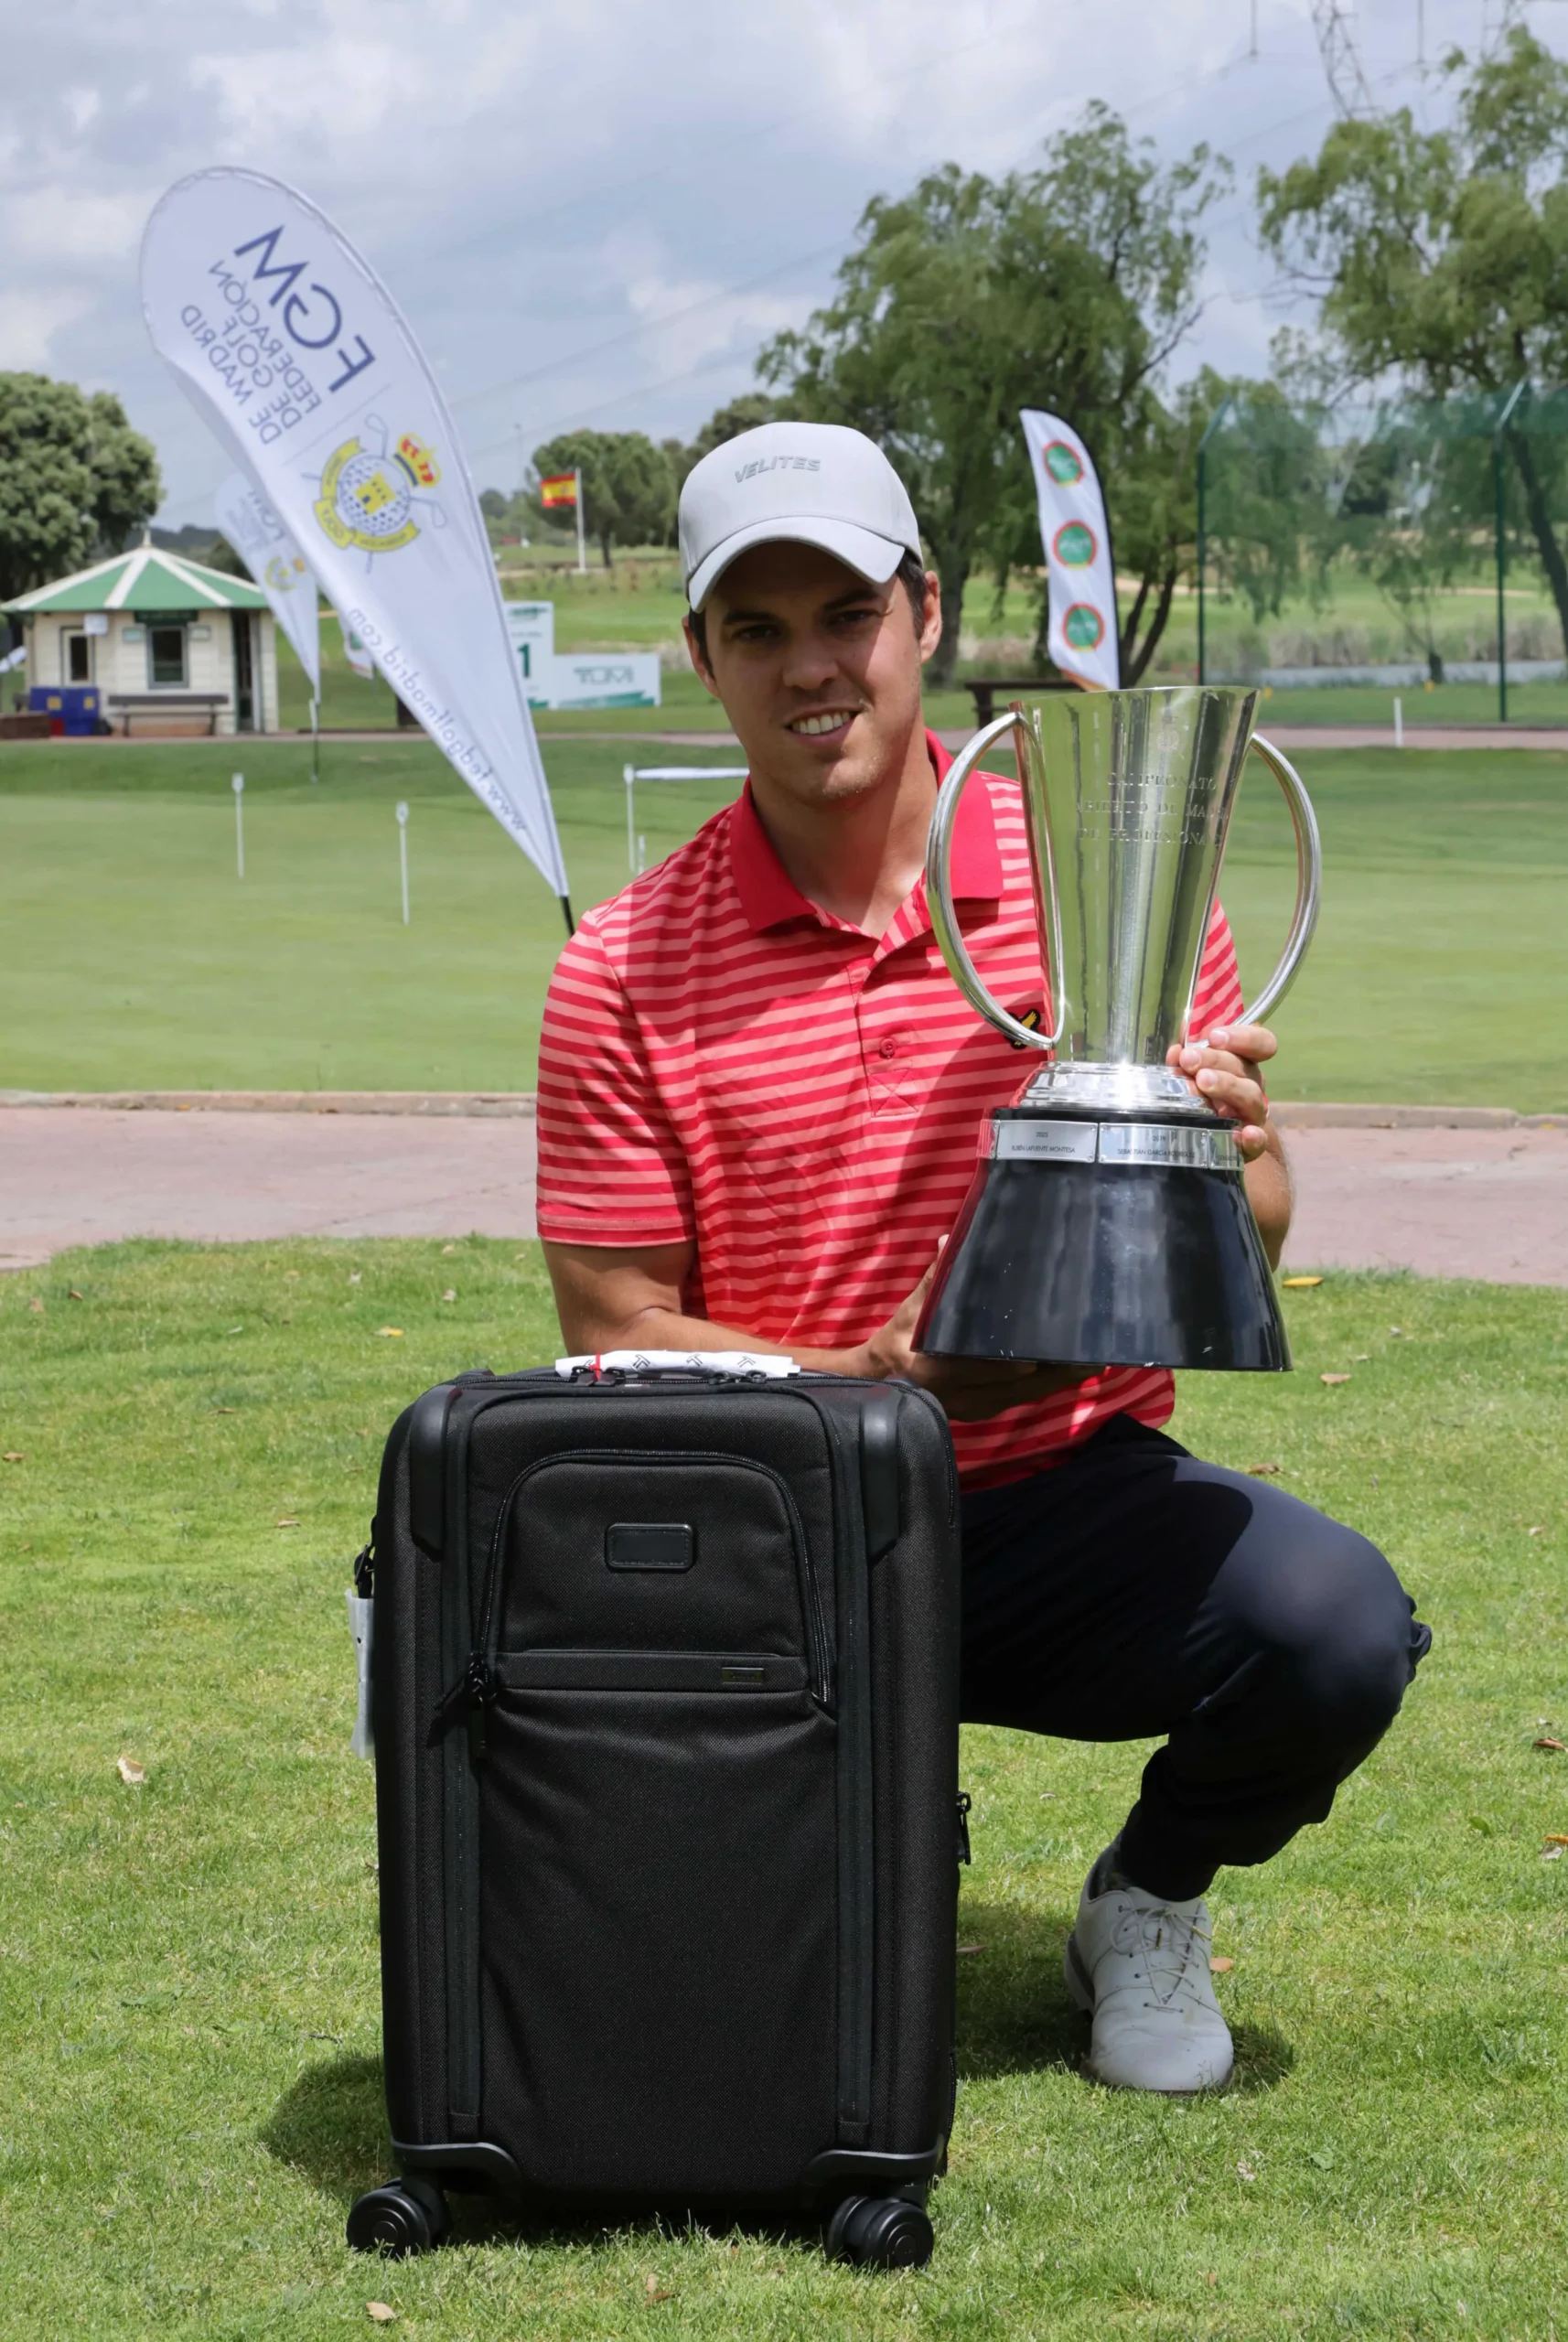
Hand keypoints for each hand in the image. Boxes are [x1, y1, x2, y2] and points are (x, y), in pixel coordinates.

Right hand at [854, 1249, 1092, 1422]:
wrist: (881, 1380)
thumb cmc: (898, 1340)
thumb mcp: (912, 1309)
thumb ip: (935, 1280)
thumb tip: (951, 1242)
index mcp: (941, 1370)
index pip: (994, 1365)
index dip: (1029, 1357)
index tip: (1058, 1340)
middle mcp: (963, 1396)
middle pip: (1022, 1384)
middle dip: (1058, 1369)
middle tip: (1093, 1349)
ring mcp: (975, 1407)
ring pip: (1027, 1394)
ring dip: (1059, 1378)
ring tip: (1093, 1359)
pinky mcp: (984, 1411)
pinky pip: (1022, 1398)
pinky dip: (1046, 1384)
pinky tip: (1070, 1370)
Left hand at [1166, 1021, 1276, 1160]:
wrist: (1201, 1142)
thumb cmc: (1195, 1097)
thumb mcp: (1188, 1074)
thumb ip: (1185, 1058)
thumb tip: (1175, 1049)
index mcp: (1242, 1064)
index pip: (1261, 1044)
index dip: (1243, 1037)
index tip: (1214, 1037)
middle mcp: (1251, 1086)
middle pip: (1246, 1068)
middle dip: (1215, 1059)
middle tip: (1189, 1059)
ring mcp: (1252, 1116)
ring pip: (1251, 1097)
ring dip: (1228, 1086)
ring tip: (1202, 1082)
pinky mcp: (1250, 1146)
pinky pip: (1259, 1143)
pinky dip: (1254, 1139)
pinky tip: (1243, 1135)